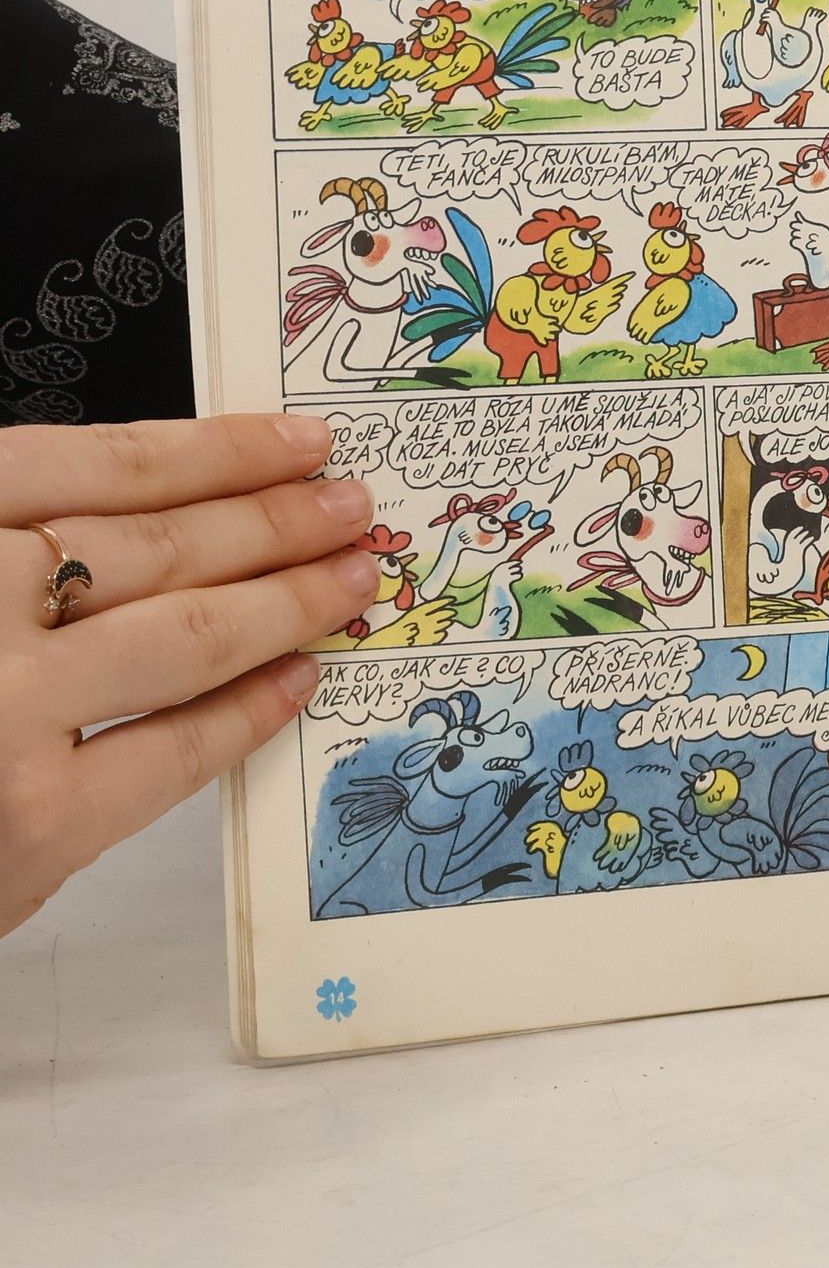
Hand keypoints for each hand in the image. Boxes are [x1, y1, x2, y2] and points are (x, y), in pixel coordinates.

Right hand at [0, 414, 376, 936]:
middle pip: (154, 544)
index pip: (89, 463)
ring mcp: (0, 716)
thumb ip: (2, 534)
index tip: (295, 440)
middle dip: (272, 520)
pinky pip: (171, 755)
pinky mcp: (31, 827)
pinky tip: (297, 677)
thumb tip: (143, 507)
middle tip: (354, 506)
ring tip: (353, 576)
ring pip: (184, 635)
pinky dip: (245, 711)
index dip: (211, 449)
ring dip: (287, 599)